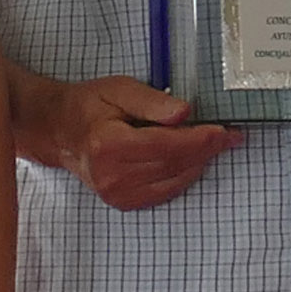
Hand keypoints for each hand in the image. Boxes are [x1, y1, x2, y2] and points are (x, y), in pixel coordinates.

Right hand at [16, 70, 236, 210]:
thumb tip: (184, 113)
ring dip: (199, 163)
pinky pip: (165, 192)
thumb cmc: (89, 106)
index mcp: (109, 145)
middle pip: (175, 164)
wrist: (60, 131)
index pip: (168, 145)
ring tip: (215, 146)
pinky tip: (193, 161)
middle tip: (231, 137)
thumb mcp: (119, 89)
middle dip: (207, 150)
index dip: (201, 139)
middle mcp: (112, 175)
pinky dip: (183, 176)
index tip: (226, 132)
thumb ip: (152, 102)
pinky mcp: (123, 202)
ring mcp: (116, 193)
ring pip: (174, 180)